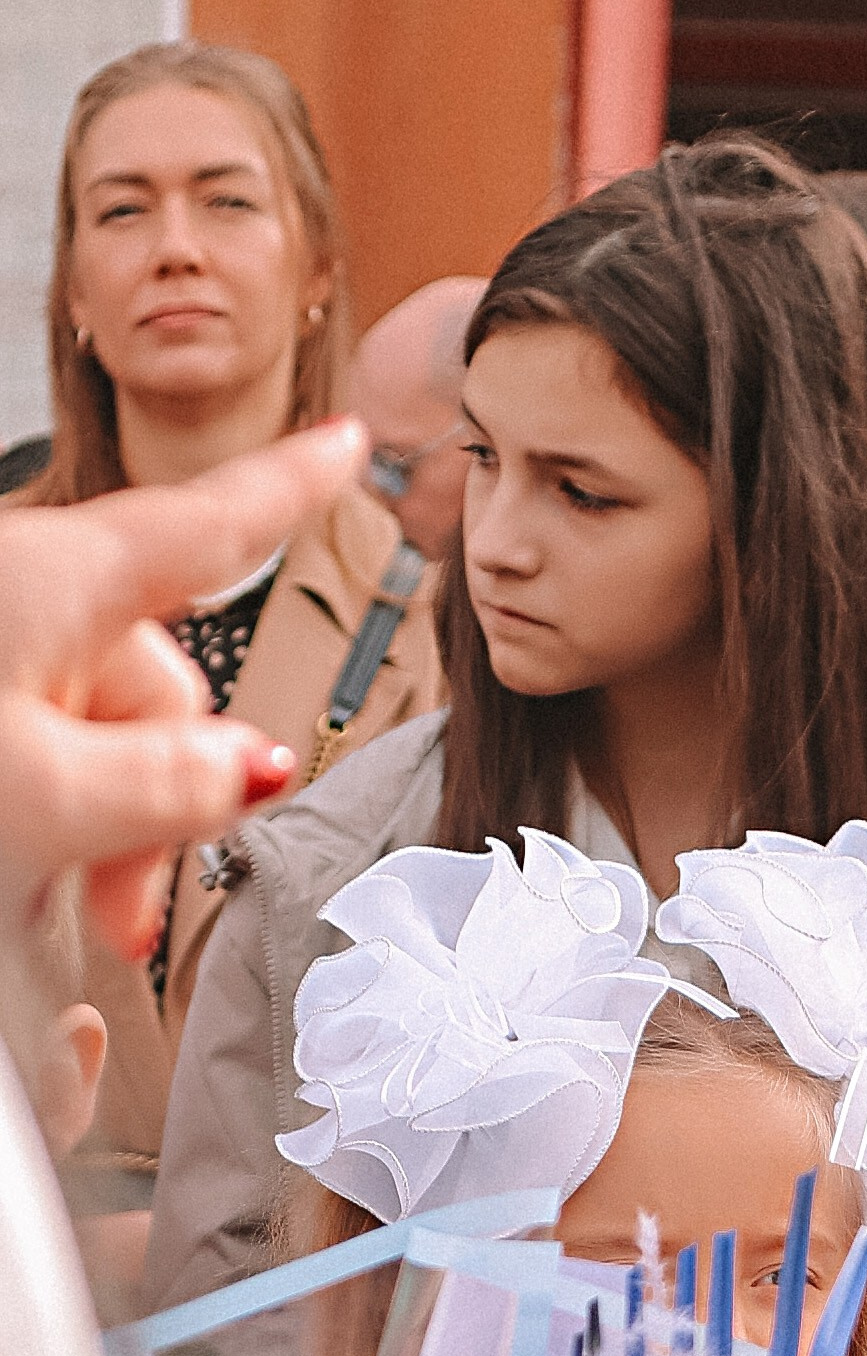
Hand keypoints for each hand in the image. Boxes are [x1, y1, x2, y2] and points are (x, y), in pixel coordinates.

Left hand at [0, 418, 365, 957]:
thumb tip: (251, 771)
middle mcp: (24, 599)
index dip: (289, 491)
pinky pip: (28, 745)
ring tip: (69, 905)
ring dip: (100, 825)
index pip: (211, 527)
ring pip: (88, 725)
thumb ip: (166, 783)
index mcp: (62, 583)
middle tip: (124, 905)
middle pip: (152, 677)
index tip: (347, 450)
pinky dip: (43, 811)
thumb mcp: (46, 791)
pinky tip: (23, 864)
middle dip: (163, 794)